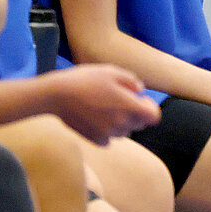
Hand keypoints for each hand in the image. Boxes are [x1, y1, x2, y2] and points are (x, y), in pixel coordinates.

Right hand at [44, 65, 160, 144]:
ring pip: (124, 132)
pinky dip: (107, 131)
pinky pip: (109, 139)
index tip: (140, 100)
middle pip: (140, 124)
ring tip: (105, 108)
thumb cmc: (85, 79)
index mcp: (129, 106)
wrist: (57, 95)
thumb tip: (140, 91)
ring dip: (121, 123)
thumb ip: (132, 81)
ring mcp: (108, 133)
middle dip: (136, 114)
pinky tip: (96, 118)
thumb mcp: (112, 71)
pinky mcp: (95, 139)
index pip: (154, 116)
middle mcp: (121, 123)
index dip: (150, 107)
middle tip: (120, 101)